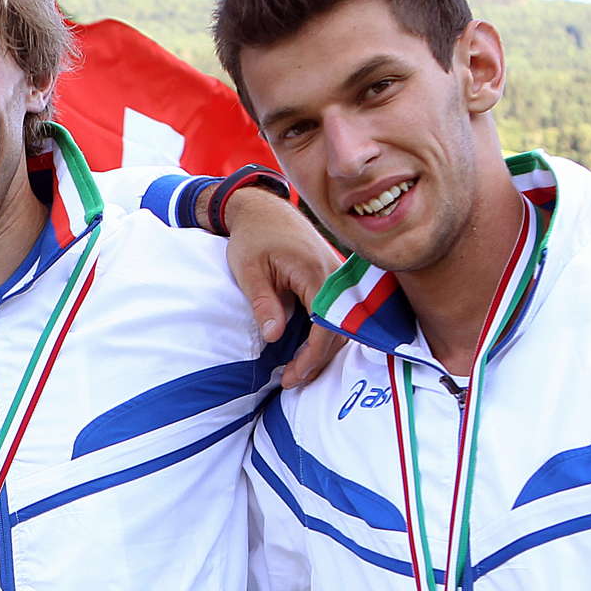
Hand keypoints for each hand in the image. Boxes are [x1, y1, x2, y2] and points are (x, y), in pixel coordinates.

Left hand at [214, 186, 344, 387]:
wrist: (263, 210)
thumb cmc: (253, 237)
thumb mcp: (249, 271)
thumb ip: (264, 303)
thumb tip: (275, 337)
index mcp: (314, 271)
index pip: (326, 325)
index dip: (312, 357)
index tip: (292, 376)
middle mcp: (334, 274)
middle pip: (339, 329)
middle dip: (318, 360)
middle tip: (291, 381)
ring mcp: (337, 276)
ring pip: (342, 323)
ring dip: (322, 350)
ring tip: (296, 371)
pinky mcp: (333, 279)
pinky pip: (337, 313)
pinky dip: (324, 335)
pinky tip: (305, 350)